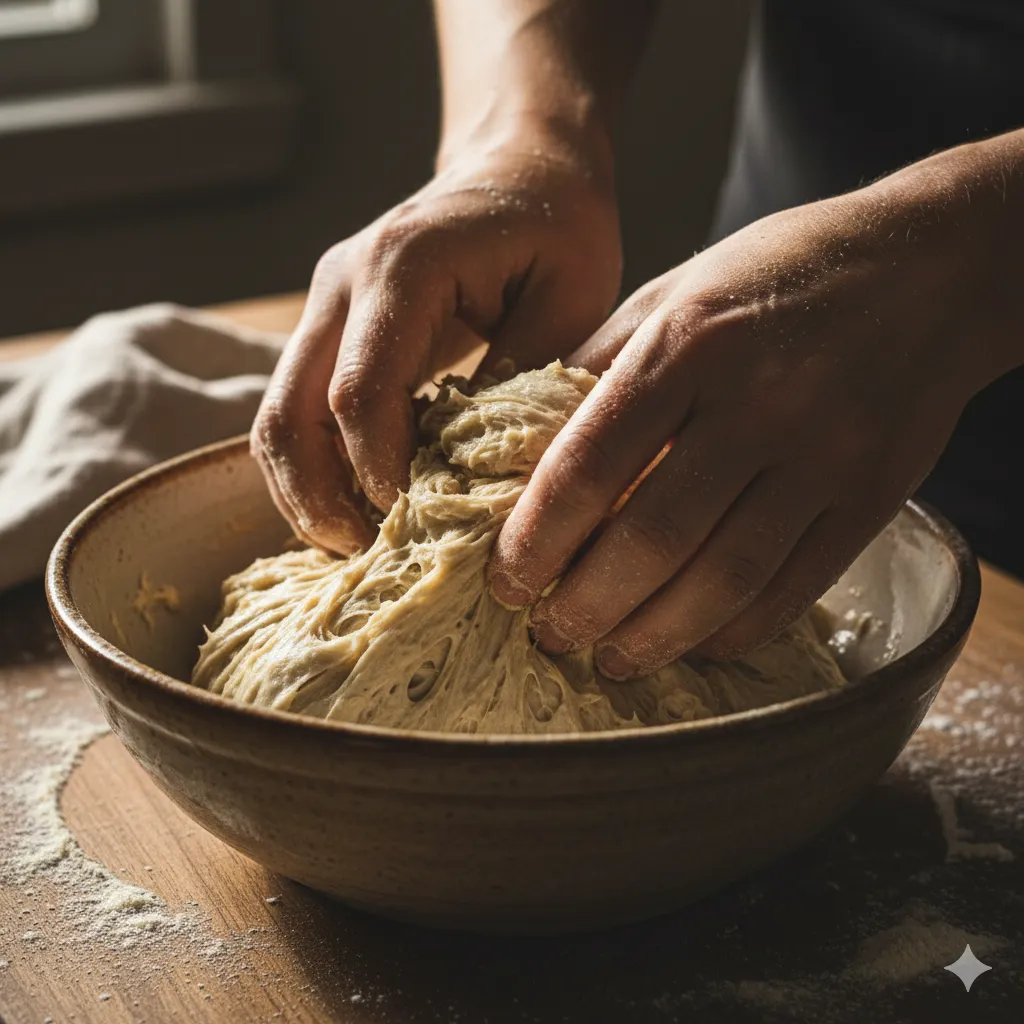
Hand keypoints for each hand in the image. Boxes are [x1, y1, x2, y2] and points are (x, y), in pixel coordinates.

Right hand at [251, 119, 621, 553]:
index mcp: (402, 266)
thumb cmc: (557, 225)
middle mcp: (342, 283)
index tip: (421, 522)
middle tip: (370, 555)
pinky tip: (358, 507)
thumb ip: (527, 377)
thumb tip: (481, 473)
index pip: (359, 393)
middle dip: (318, 500)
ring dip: (305, 492)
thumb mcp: (572, 294)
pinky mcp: (329, 329)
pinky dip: (317, 466)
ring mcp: (325, 305)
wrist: (518, 167)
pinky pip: (297, 410)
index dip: (381, 472)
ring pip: (276, 418)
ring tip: (359, 545)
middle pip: (288, 414)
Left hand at [490, 189, 983, 675]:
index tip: (506, 579)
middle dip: (585, 605)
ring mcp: (821, 455)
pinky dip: (733, 629)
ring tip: (610, 659)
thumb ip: (599, 367)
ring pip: (722, 579)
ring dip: (654, 636)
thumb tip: (526, 443)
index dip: (536, 539)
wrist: (930, 268)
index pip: (587, 465)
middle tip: (550, 633)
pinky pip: (792, 587)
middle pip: (650, 538)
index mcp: (687, 344)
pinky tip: (692, 642)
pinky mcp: (871, 496)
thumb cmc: (779, 274)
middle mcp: (754, 403)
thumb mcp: (675, 292)